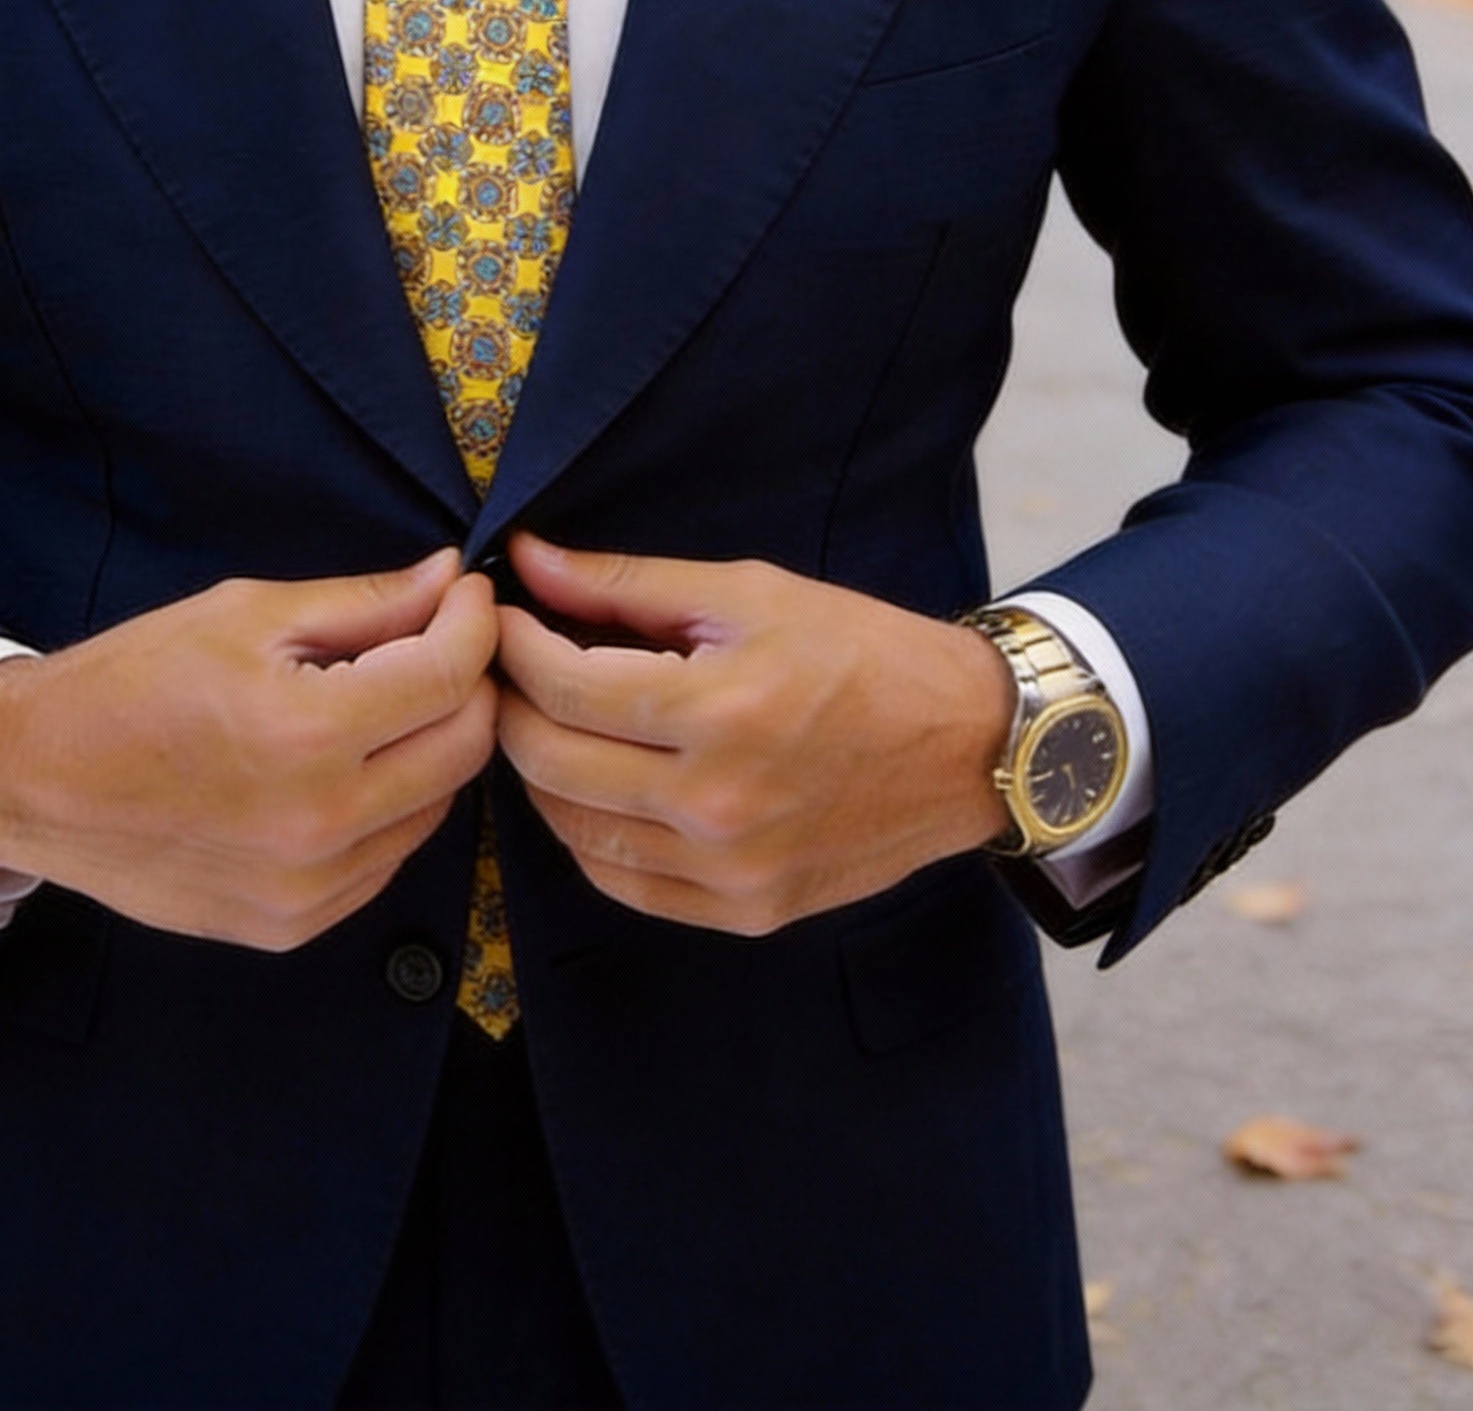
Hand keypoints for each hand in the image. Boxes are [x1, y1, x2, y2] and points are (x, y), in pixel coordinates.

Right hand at [0, 548, 498, 950]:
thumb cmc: (133, 681)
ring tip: (385, 702)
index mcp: (306, 733)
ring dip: (432, 746)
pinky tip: (347, 768)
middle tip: (438, 641)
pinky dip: (391, 806)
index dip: (473, 622)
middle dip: (468, 682)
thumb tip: (450, 579)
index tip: (466, 594)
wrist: (35, 782)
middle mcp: (319, 823)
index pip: (449, 675)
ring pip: (437, 807)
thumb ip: (364, 603)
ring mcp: (309, 888)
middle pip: (465, 747)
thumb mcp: (246, 614)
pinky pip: (387, 858)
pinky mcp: (293, 925)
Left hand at [493, 533, 1013, 934]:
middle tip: (510, 666)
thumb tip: (528, 560)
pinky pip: (620, 881)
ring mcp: (729, 871)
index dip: (513, 644)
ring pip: (571, 829)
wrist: (970, 747)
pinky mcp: (743, 912)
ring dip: (540, 770)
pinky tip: (594, 785)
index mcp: (721, 710)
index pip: (562, 685)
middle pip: (549, 760)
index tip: (502, 616)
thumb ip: (626, 584)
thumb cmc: (863, 653)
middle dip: (510, 703)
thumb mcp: (749, 593)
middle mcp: (718, 804)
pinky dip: (586, 832)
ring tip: (549, 719)